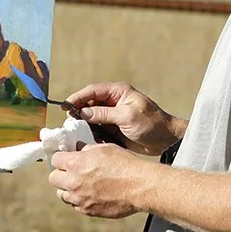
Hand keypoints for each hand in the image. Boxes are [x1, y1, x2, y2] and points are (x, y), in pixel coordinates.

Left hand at [49, 144, 148, 217]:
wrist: (140, 186)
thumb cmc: (125, 164)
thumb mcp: (105, 148)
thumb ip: (86, 149)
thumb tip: (78, 149)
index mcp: (75, 163)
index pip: (55, 159)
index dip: (61, 158)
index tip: (66, 159)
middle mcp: (73, 182)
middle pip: (53, 178)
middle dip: (61, 173)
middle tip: (71, 172)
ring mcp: (79, 199)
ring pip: (62, 194)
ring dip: (68, 189)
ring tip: (80, 185)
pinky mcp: (87, 211)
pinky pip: (75, 206)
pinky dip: (79, 200)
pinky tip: (90, 194)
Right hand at [64, 81, 185, 155]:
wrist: (165, 140)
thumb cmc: (151, 124)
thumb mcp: (127, 117)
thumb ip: (104, 114)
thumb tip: (83, 112)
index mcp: (118, 92)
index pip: (93, 91)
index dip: (78, 97)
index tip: (65, 106)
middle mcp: (113, 102)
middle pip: (89, 103)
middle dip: (78, 111)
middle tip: (68, 122)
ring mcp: (112, 115)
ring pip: (90, 116)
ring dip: (82, 123)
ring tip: (74, 131)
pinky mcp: (112, 128)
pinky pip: (96, 128)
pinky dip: (90, 132)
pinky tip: (84, 138)